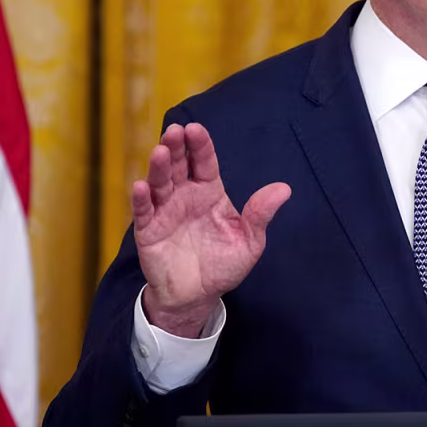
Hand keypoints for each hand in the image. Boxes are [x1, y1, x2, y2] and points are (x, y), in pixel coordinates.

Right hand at [132, 123, 290, 336]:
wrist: (198, 297)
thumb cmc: (224, 265)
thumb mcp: (250, 241)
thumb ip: (261, 214)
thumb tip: (284, 189)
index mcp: (210, 192)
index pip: (204, 162)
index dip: (200, 145)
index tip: (196, 129)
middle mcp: (185, 196)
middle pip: (179, 165)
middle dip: (176, 147)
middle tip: (175, 130)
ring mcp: (165, 211)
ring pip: (159, 183)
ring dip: (158, 167)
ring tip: (160, 152)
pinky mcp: (149, 231)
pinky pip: (143, 212)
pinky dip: (142, 199)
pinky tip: (141, 186)